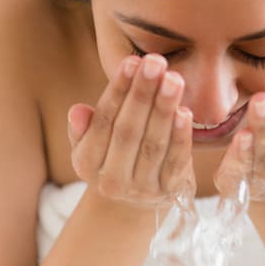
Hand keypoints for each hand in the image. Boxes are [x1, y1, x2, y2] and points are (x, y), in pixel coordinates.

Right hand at [67, 54, 195, 209]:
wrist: (133, 204)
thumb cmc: (112, 158)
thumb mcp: (91, 145)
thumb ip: (84, 128)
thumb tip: (78, 111)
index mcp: (86, 163)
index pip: (103, 122)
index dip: (118, 91)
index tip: (132, 61)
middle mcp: (112, 180)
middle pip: (128, 131)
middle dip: (143, 94)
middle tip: (155, 62)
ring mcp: (142, 189)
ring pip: (153, 144)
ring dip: (164, 109)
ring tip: (173, 79)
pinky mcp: (169, 192)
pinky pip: (176, 161)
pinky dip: (181, 137)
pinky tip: (186, 112)